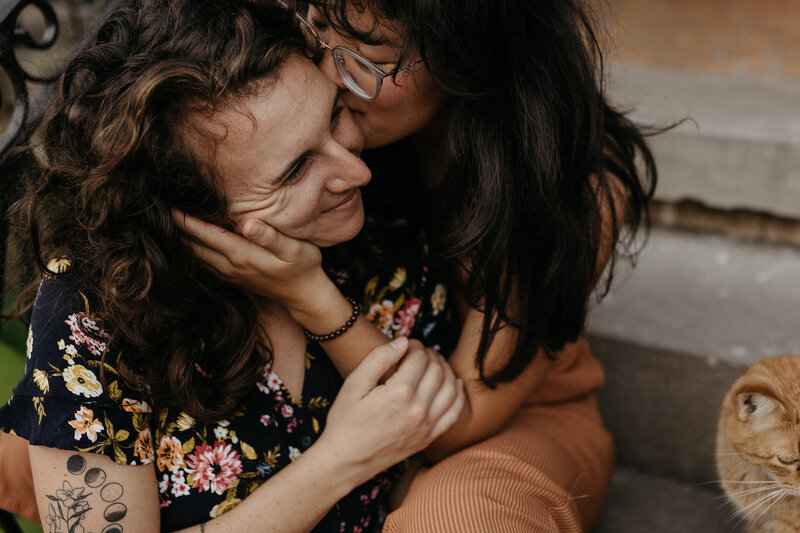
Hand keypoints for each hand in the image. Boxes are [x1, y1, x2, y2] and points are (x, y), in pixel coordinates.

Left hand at [173, 211, 328, 307]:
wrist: (305, 296)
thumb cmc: (303, 267)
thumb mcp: (294, 249)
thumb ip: (270, 236)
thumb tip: (248, 223)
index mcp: (241, 254)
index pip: (206, 234)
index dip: (186, 220)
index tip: (168, 204)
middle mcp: (230, 265)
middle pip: (194, 245)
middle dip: (177, 229)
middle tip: (158, 210)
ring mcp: (230, 274)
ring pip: (197, 256)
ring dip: (182, 241)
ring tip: (168, 223)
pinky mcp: (233, 278)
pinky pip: (205, 263)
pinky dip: (193, 251)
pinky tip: (188, 242)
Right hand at [319, 338, 464, 480]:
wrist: (345, 460)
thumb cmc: (345, 420)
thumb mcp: (354, 384)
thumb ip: (378, 358)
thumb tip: (403, 341)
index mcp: (399, 393)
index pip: (420, 358)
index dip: (416, 345)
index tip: (408, 344)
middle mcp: (418, 409)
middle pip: (437, 370)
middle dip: (430, 355)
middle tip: (419, 352)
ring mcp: (426, 425)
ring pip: (450, 388)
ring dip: (446, 370)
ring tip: (434, 363)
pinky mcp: (428, 438)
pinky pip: (454, 412)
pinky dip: (458, 394)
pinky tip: (454, 383)